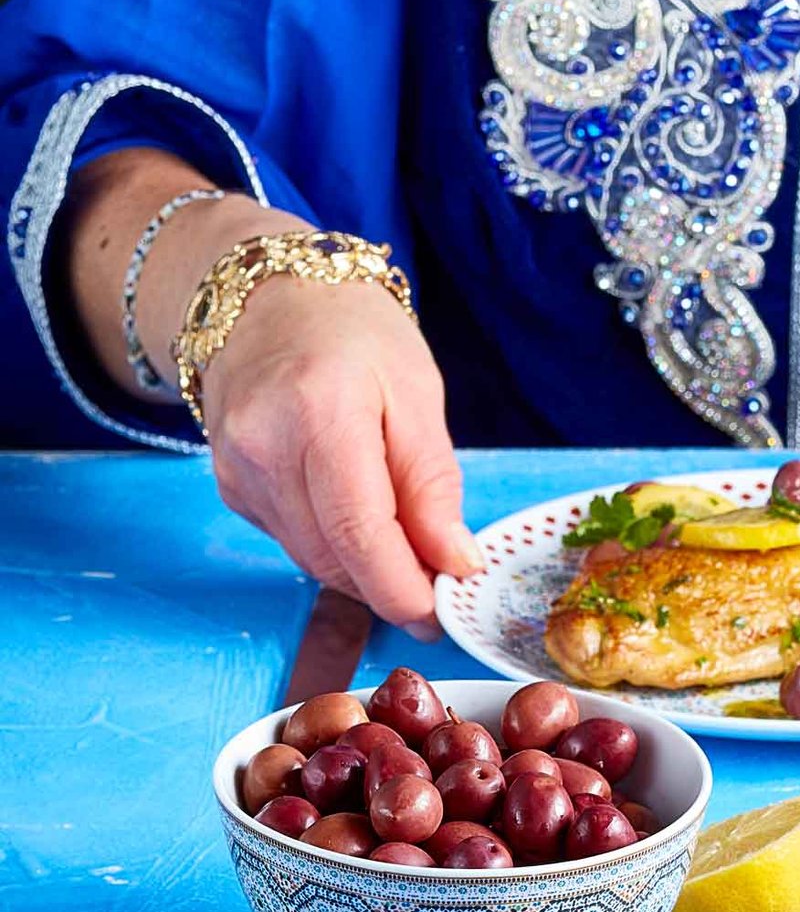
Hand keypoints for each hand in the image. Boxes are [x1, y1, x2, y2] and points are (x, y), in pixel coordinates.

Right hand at [204, 272, 481, 633]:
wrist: (265, 297)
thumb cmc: (352, 332)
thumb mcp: (418, 393)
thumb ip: (433, 485)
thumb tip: (455, 564)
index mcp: (318, 414)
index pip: (359, 535)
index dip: (404, 590)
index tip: (444, 614)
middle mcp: (262, 449)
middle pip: (335, 558)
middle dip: (393, 586)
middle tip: (442, 583)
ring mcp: (237, 472)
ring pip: (314, 560)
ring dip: (367, 571)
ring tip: (411, 549)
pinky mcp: (232, 488)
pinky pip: (296, 541)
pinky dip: (338, 547)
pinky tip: (362, 519)